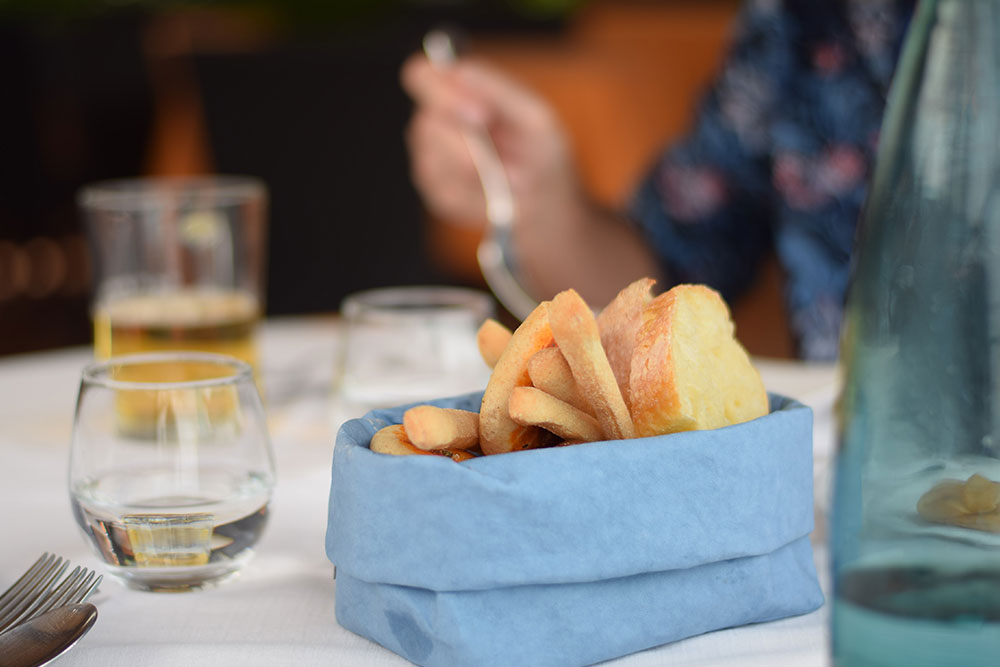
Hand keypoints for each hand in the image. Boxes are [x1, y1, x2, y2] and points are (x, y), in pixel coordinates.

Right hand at [400, 53, 663, 306]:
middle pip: (425, 122)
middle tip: (501, 159)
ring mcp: (431, 158)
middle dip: (465, 141)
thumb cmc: (542, 154)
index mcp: (457, 91)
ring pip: (432, 159)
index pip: (421, 75)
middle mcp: (437, 121)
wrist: (545, 207)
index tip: (480, 113)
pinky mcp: (436, 191)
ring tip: (509, 177)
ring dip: (476, 171)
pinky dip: (475, 195)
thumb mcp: (534, 117)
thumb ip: (499, 89)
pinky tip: (494, 194)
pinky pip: (443, 190)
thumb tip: (459, 70)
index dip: (440, 91)